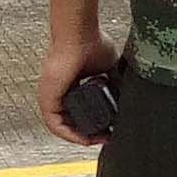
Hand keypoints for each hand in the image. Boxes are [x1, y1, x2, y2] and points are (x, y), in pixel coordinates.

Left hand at [39, 30, 116, 145]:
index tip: (110, 128)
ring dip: (80, 137)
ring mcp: (52, 96)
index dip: (96, 122)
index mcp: (74, 84)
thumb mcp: (110, 67)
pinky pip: (56, 125)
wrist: (80, 35)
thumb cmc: (93, 43)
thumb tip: (128, 94)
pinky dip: (70, 135)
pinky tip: (85, 139)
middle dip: (89, 132)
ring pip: (64, 126)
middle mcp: (61, 92)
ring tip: (96, 141)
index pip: (82, 109)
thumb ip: (116, 80)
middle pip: (73, 120)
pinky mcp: (48, 99)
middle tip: (105, 137)